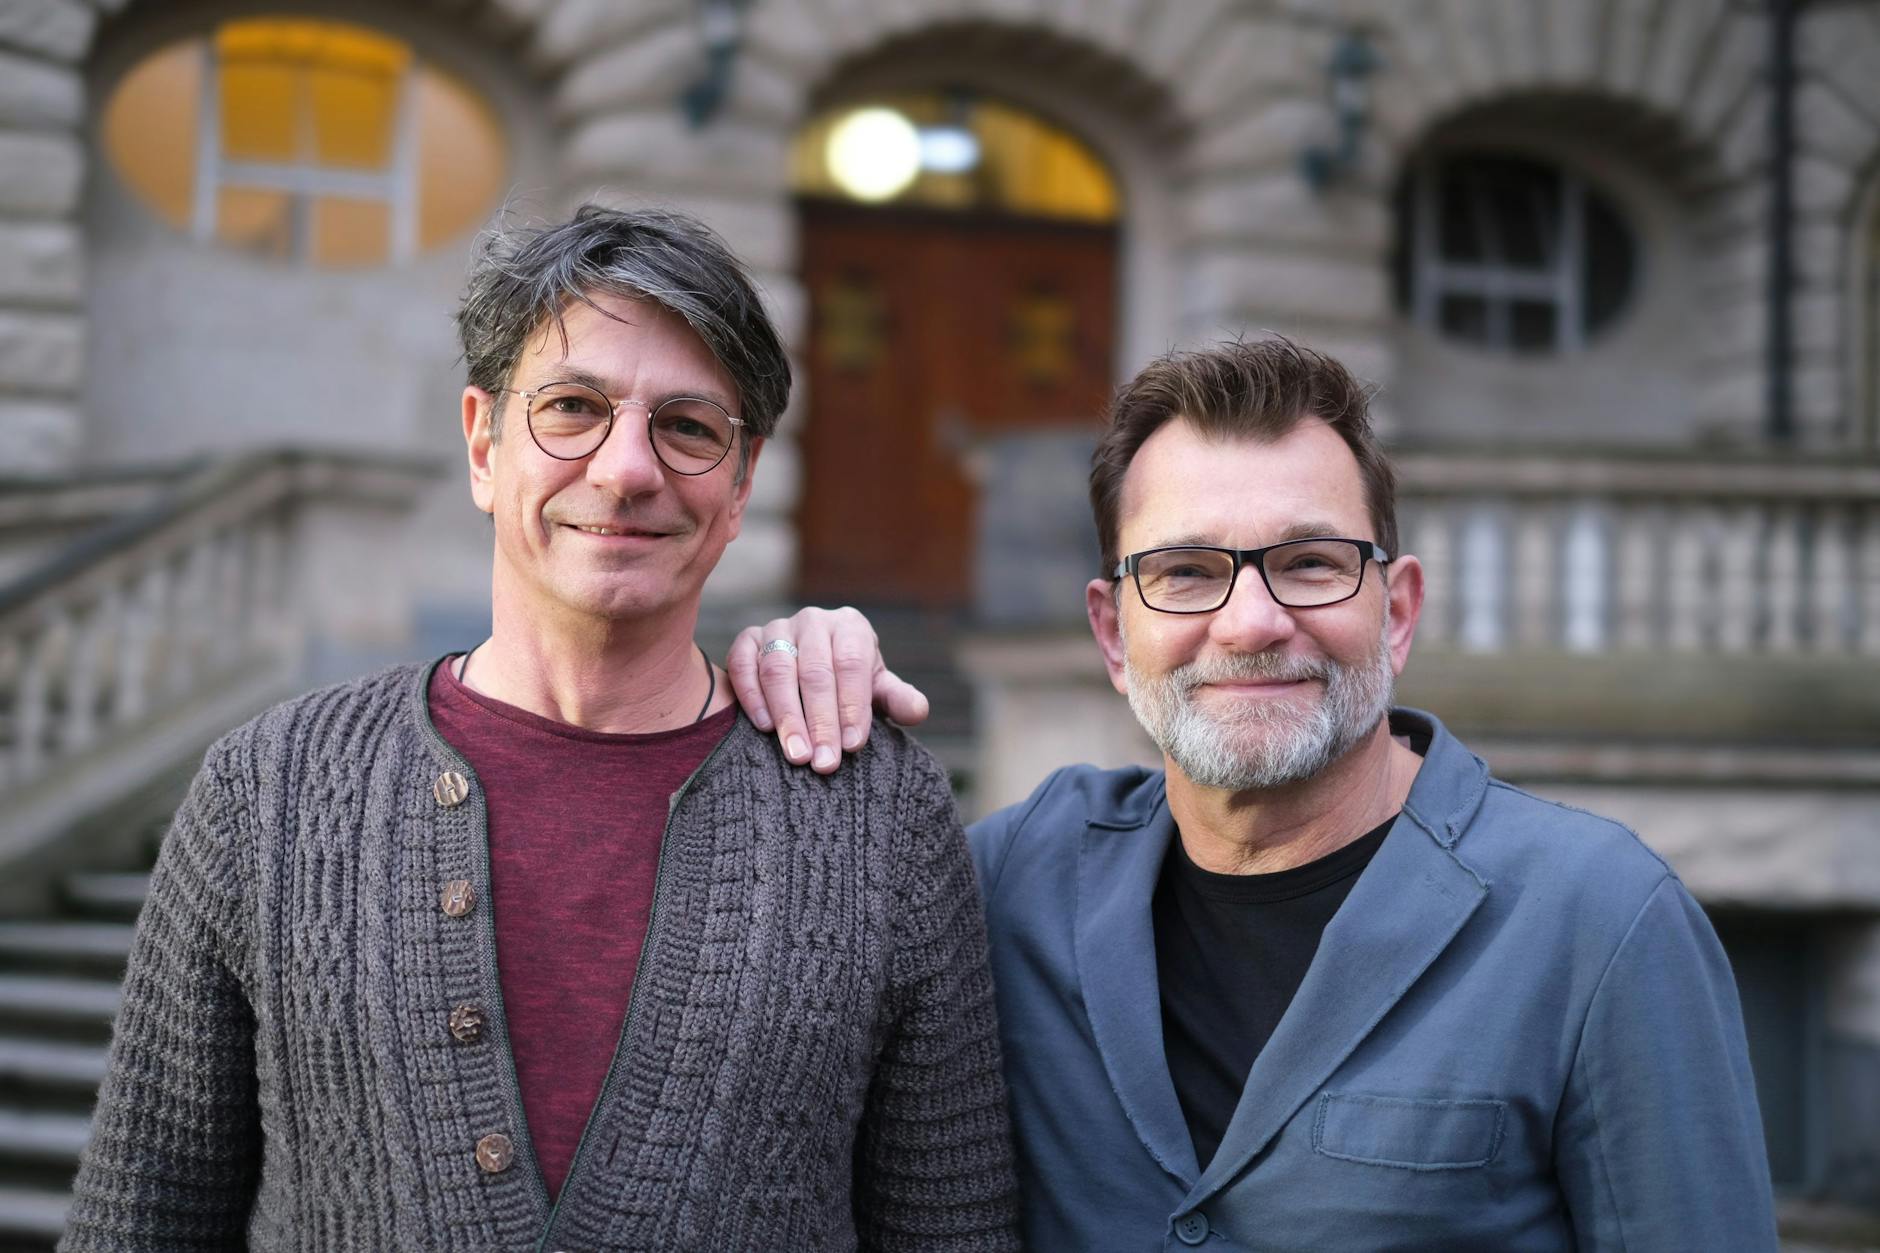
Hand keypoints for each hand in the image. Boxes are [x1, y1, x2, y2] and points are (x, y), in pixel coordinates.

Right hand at [727, 607, 930, 772]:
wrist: (809, 671)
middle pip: (816, 671)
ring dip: (787, 715)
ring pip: (778, 669)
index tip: (852, 745)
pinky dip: (752, 695)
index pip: (852, 664)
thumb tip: (917, 712)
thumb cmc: (849, 684)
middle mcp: (814, 621)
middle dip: (821, 721)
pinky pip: (743, 664)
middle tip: (824, 762)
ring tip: (797, 755)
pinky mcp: (747, 640)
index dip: (853, 706)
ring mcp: (777, 628)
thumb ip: (898, 701)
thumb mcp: (877, 691)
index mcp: (850, 627)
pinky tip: (764, 727)